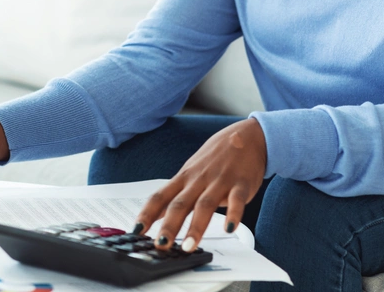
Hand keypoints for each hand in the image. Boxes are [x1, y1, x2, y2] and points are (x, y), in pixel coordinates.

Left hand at [132, 118, 266, 251]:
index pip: (160, 196)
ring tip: (189, 246)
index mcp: (184, 178)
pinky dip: (233, 214)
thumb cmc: (216, 156)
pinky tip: (229, 229)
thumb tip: (156, 214)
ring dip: (196, 227)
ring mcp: (220, 181)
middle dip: (169, 226)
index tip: (136, 231)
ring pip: (205, 205)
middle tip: (160, 245)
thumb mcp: (191, 171)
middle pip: (180, 204)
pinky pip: (237, 200)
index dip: (147, 214)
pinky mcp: (241, 184)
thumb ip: (175, 194)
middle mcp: (199, 180)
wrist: (247, 136)